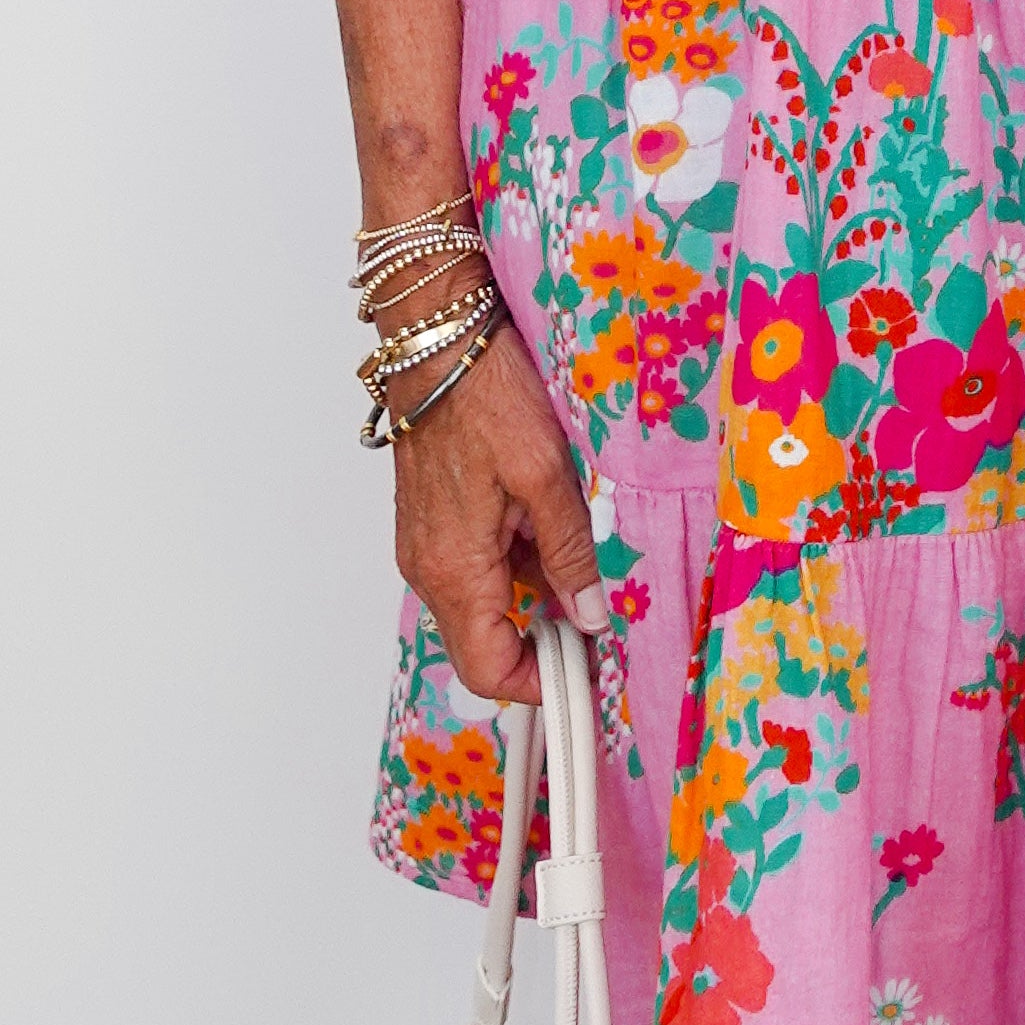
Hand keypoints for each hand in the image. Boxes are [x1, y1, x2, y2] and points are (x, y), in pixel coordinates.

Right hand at [389, 309, 605, 705]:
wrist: (438, 339)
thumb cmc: (485, 393)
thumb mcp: (547, 475)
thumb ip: (570, 553)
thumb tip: (591, 615)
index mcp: (453, 568)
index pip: (488, 670)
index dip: (540, 685)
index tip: (587, 672)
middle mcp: (429, 568)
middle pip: (484, 647)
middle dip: (542, 645)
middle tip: (598, 623)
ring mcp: (426, 547)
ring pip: (483, 608)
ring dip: (533, 600)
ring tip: (582, 561)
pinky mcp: (433, 524)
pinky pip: (476, 570)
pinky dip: (516, 566)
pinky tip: (550, 528)